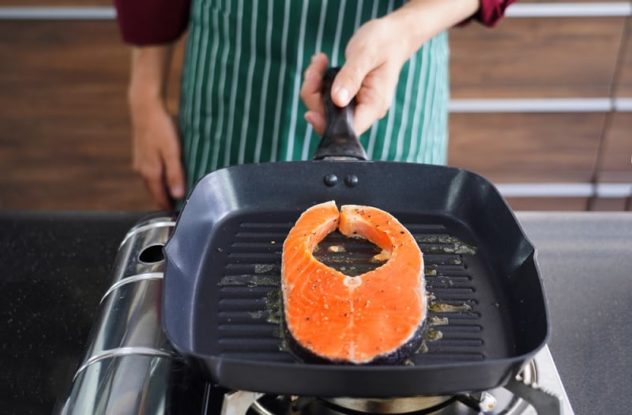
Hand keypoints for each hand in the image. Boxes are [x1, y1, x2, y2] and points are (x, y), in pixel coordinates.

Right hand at [130, 99, 184, 209]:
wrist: (145, 107)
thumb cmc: (161, 128)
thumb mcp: (172, 152)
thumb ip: (175, 174)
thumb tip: (178, 195)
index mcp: (150, 173)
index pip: (160, 199)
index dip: (171, 208)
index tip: (183, 214)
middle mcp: (142, 171)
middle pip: (156, 193)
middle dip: (168, 200)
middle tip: (185, 205)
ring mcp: (140, 163)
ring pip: (154, 183)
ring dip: (164, 189)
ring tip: (180, 192)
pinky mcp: (141, 155)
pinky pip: (152, 173)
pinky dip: (161, 178)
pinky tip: (170, 174)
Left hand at [301, 17, 413, 135]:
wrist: (393, 36)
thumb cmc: (384, 42)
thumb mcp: (366, 54)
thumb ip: (351, 77)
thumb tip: (337, 100)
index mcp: (374, 105)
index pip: (348, 129)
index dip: (325, 124)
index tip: (309, 112)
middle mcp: (365, 110)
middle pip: (330, 119)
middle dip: (315, 96)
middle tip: (316, 67)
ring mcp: (355, 105)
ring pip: (323, 108)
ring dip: (314, 86)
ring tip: (320, 61)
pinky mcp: (347, 98)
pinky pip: (325, 98)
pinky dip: (317, 82)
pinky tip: (322, 63)